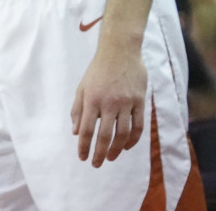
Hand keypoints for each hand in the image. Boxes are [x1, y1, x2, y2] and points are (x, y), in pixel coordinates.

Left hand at [71, 46, 145, 166]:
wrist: (120, 51)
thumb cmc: (97, 70)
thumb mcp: (82, 87)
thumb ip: (78, 109)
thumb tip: (76, 132)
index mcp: (92, 99)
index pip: (87, 129)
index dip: (84, 146)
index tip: (82, 158)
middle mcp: (109, 103)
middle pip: (105, 135)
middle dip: (99, 153)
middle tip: (96, 164)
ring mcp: (126, 103)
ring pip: (123, 133)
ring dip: (116, 149)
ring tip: (110, 158)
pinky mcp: (140, 101)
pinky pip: (138, 126)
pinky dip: (133, 140)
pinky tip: (126, 146)